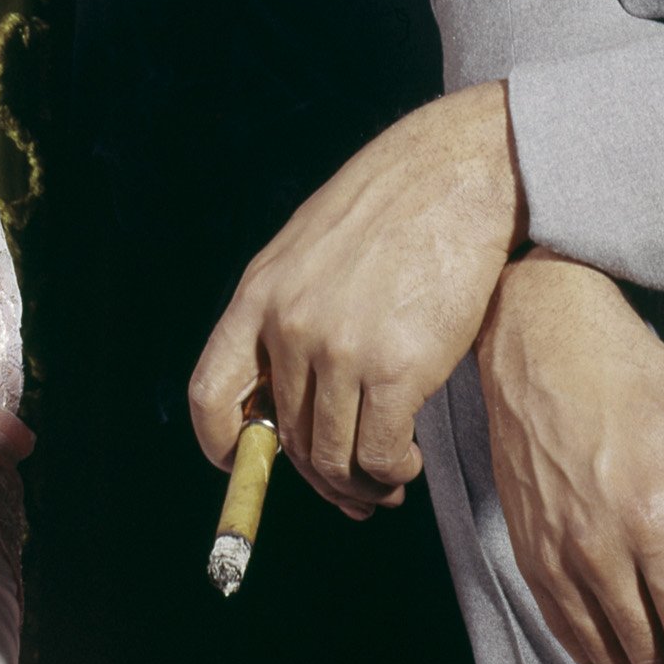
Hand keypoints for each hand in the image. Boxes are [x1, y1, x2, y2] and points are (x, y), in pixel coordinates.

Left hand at [190, 81, 524, 515]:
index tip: (250, 467)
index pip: (209, 394)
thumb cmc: (390, 210)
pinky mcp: (395, 369)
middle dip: (319, 476)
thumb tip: (284, 397)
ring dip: (360, 485)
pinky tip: (408, 460)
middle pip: (285, 439)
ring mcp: (339, 349)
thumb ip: (289, 311)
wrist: (455, 174)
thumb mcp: (310, 248)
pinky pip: (380, 456)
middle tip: (352, 490)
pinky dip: (393, 472)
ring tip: (388, 479)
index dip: (223, 447)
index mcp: (260, 293)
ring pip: (332, 458)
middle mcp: (289, 325)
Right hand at [478, 254, 663, 663]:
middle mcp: (598, 546)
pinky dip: (602, 650)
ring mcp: (554, 551)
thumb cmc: (631, 373)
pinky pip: (566, 632)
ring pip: (608, 659)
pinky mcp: (525, 547)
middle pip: (655, 662)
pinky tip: (626, 628)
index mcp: (653, 516)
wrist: (541, 331)